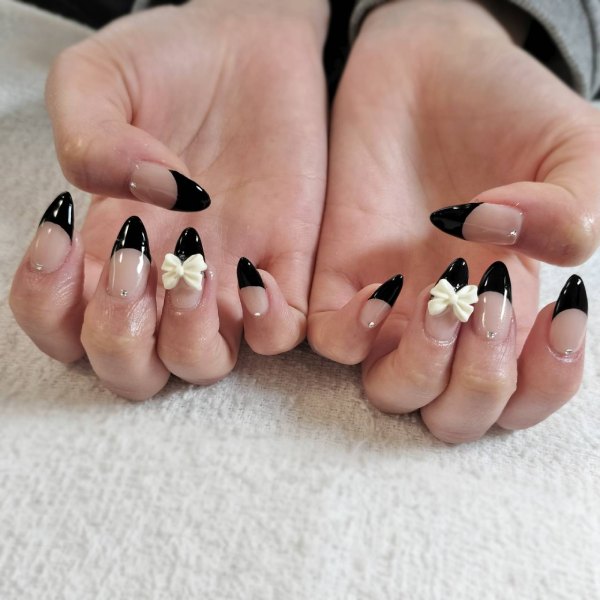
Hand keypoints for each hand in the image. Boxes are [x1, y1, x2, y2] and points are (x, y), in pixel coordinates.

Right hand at [10, 0, 327, 398]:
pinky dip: (267, 323)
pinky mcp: (286, 264)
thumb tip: (143, 193)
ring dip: (188, 337)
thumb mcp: (97, 81)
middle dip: (119, 335)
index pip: (61, 326)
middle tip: (134, 258)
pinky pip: (279, 334)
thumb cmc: (165, 63)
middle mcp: (163, 279)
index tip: (65, 229)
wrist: (248, 39)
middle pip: (129, 371)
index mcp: (107, 247)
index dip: (48, 303)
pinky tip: (250, 268)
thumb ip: (89, 138)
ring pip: (200, 365)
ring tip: (191, 261)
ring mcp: (226, 280)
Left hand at [308, 0, 595, 441]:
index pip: (526, 395)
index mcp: (509, 303)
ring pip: (394, 392)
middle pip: (456, 414)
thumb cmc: (506, 109)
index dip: (547, 380)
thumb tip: (510, 240)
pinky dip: (354, 333)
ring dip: (422, 368)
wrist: (427, 66)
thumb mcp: (572, 149)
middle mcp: (447, 318)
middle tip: (489, 304)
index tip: (560, 312)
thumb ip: (574, 207)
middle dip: (479, 383)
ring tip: (443, 298)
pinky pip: (333, 340)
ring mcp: (389, 303)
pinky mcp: (335, 276)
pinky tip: (383, 284)